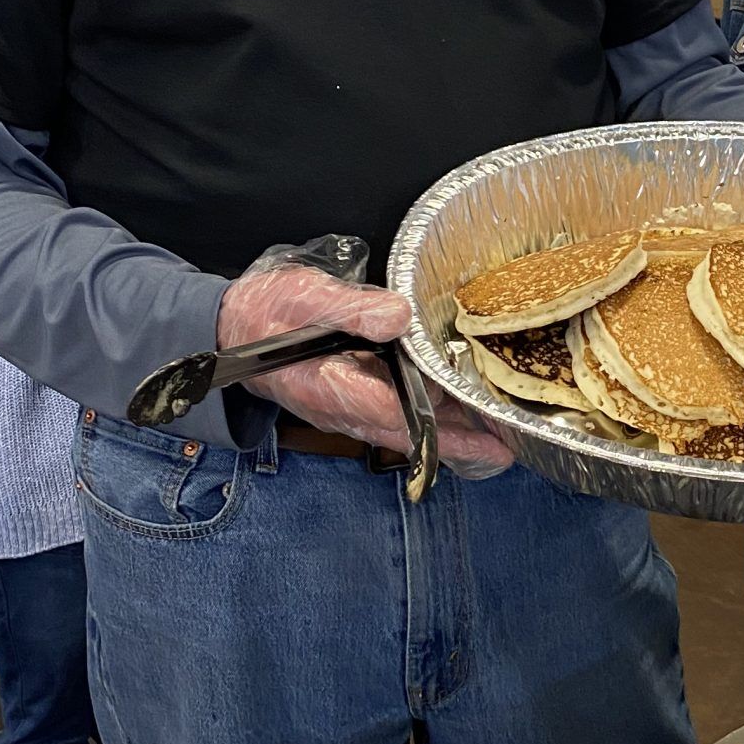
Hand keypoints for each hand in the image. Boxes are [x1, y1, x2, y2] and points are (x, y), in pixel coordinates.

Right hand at [216, 263, 512, 474]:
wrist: (235, 330)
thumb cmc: (269, 313)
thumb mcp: (307, 298)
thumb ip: (351, 309)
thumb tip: (398, 317)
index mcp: (331, 387)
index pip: (394, 413)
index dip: (440, 425)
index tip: (483, 432)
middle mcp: (344, 408)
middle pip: (409, 434)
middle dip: (459, 442)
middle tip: (509, 445)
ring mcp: (349, 409)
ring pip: (407, 429)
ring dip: (451, 433)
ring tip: (500, 431)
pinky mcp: (355, 399)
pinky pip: (398, 417)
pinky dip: (432, 417)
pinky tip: (463, 407)